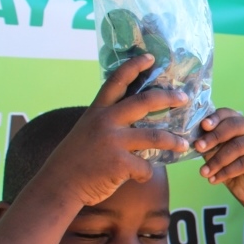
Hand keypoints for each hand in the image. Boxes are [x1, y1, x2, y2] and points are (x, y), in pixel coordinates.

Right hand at [40, 54, 188, 207]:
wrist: (58, 186)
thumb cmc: (75, 161)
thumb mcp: (86, 131)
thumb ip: (107, 122)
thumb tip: (135, 119)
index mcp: (97, 111)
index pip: (116, 81)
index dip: (134, 66)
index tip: (150, 57)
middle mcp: (105, 121)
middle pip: (144, 102)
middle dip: (168, 98)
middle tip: (184, 97)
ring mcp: (113, 141)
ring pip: (155, 136)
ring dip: (173, 141)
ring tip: (185, 145)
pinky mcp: (119, 163)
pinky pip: (145, 167)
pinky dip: (145, 173)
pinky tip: (140, 177)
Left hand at [194, 109, 243, 206]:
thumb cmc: (232, 168)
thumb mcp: (216, 153)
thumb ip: (209, 144)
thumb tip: (194, 140)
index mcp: (241, 122)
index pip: (227, 113)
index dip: (215, 118)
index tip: (203, 126)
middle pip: (233, 126)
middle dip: (213, 137)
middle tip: (198, 148)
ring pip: (236, 147)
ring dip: (216, 161)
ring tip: (204, 172)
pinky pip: (242, 164)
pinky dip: (225, 172)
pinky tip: (214, 179)